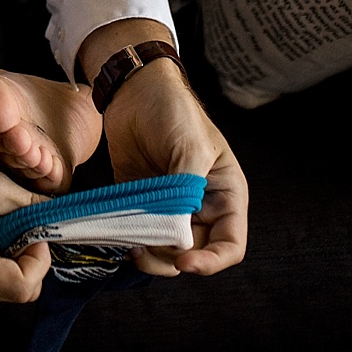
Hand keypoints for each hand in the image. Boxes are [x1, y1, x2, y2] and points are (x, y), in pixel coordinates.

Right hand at [0, 63, 51, 301]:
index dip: (40, 258)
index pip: (24, 287)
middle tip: (26, 221)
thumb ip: (33, 209)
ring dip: (17, 256)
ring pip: (6, 284)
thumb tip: (63, 219)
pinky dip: (3, 254)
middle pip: (17, 291)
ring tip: (7, 219)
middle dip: (31, 258)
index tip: (35, 225)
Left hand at [79, 20, 248, 277]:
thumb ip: (185, 193)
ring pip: (166, 250)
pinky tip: (121, 235)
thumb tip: (176, 234)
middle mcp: (201, 206)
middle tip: (147, 249)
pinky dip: (131, 241)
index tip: (185, 262)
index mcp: (224, 195)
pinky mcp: (141, 202)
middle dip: (173, 259)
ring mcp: (170, 206)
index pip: (230, 244)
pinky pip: (140, 233)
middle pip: (195, 253)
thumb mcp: (189, 149)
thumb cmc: (174, 111)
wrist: (135, 89)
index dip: (212, 261)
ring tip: (133, 244)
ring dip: (150, 254)